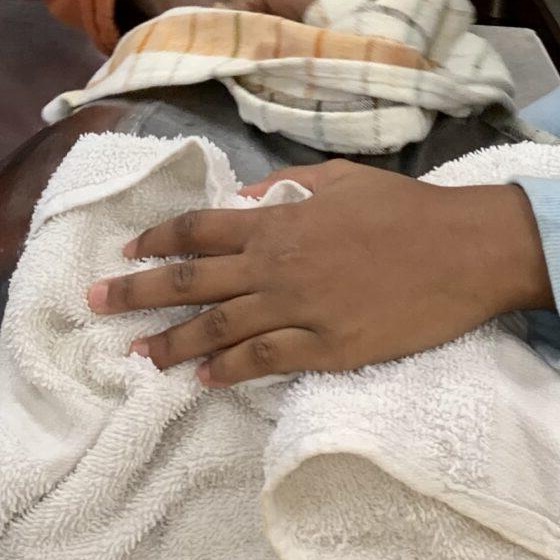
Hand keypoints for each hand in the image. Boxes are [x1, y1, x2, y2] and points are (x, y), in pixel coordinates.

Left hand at [85, 160, 552, 386]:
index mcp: (279, 221)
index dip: (156, 241)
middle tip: (94, 304)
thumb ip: (288, 187)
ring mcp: (300, 310)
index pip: (199, 230)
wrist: (464, 251)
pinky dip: (228, 371)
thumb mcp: (341, 179)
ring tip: (136, 355)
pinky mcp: (327, 349)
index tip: (125, 253)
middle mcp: (277, 265)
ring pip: (218, 329)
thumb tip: (247, 199)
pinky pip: (264, 362)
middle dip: (137, 293)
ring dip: (172, 342)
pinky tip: (201, 381)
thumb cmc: (407, 208)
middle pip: (191, 280)